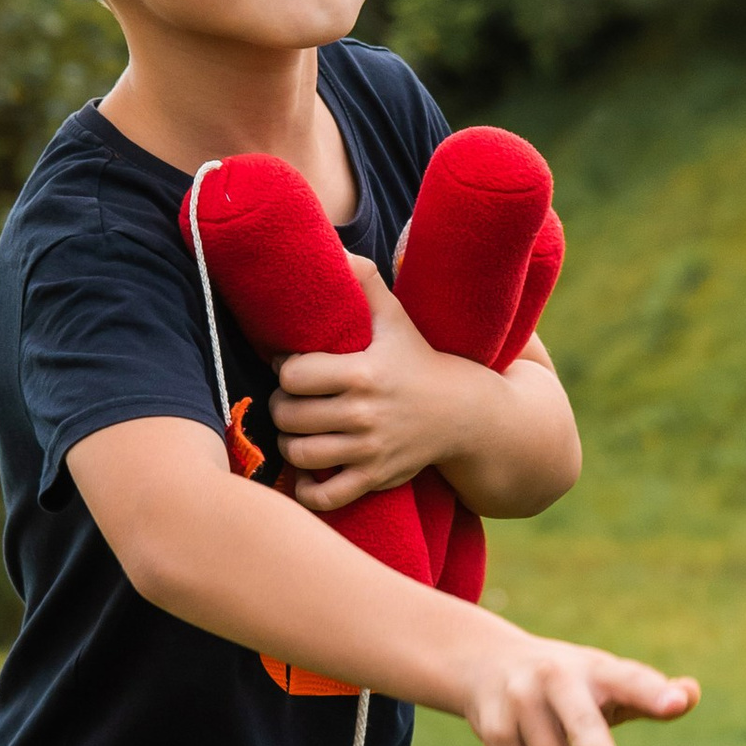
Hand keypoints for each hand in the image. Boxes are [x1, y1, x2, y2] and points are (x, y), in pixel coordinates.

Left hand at [270, 259, 486, 509]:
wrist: (464, 413)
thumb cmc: (418, 359)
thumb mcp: (395, 316)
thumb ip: (363, 280)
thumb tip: (333, 249)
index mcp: (363, 373)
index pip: (292, 375)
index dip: (284, 369)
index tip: (293, 366)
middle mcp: (364, 415)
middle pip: (288, 415)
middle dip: (281, 405)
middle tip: (290, 398)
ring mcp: (369, 451)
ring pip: (298, 453)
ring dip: (289, 441)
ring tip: (297, 428)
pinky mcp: (374, 479)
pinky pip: (324, 496)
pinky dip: (307, 487)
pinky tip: (310, 467)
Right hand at [460, 627, 698, 745]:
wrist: (484, 661)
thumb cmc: (568, 678)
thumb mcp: (604, 677)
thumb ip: (647, 692)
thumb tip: (691, 695)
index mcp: (594, 668)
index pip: (629, 679)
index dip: (653, 692)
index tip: (678, 704)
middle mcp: (556, 680)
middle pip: (579, 721)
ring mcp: (521, 705)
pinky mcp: (495, 732)